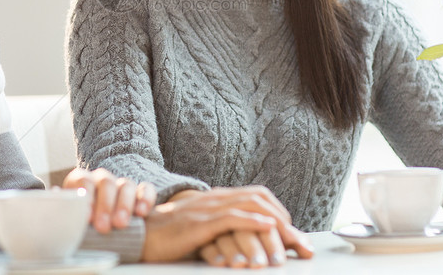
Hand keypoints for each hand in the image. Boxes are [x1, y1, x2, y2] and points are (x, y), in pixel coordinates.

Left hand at [61, 168, 155, 232]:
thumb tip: (55, 196)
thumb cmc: (79, 221)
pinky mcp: (139, 192)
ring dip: (124, 205)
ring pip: (126, 185)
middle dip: (105, 205)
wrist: (97, 225)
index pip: (83, 180)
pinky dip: (145, 199)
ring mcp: (121, 184)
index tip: (86, 217)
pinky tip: (142, 212)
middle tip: (103, 226)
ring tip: (120, 224)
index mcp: (81, 180)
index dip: (86, 197)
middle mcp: (101, 179)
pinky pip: (146, 189)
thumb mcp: (69, 214)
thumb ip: (64, 205)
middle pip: (106, 183)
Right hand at [141, 187, 313, 263]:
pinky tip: (267, 228)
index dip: (280, 213)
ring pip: (250, 208)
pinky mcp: (199, 223)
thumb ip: (225, 230)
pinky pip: (231, 217)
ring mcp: (207, 208)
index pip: (258, 196)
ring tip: (290, 244)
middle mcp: (216, 198)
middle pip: (260, 200)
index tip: (295, 236)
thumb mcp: (204, 230)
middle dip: (285, 222)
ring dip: (274, 227)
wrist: (140, 235)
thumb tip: (250, 242)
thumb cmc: (171, 237)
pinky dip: (253, 221)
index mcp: (218, 198)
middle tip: (301, 245)